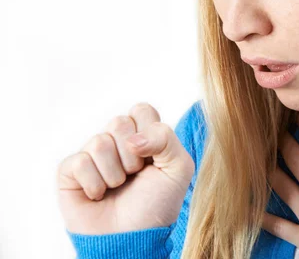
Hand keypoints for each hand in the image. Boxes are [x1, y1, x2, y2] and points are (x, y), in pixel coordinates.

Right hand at [56, 103, 195, 233]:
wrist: (133, 237)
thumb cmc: (157, 203)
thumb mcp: (178, 168)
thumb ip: (166, 139)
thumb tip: (132, 138)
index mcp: (143, 135)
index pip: (141, 110)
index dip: (149, 132)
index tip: (154, 158)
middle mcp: (116, 141)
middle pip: (119, 122)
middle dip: (132, 156)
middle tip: (135, 175)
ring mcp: (92, 155)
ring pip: (99, 142)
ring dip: (114, 173)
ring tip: (117, 187)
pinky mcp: (70, 171)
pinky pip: (79, 162)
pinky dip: (94, 184)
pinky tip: (98, 195)